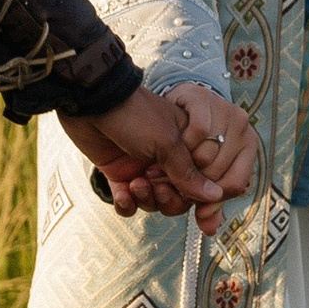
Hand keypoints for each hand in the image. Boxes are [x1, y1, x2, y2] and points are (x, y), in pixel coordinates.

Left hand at [57, 84, 260, 235]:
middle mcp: (165, 160)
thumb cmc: (134, 115)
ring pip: (153, 202)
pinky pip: (128, 203)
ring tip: (136, 184)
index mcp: (184, 147)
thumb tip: (216, 194)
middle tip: (159, 188)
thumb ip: (188, 172)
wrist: (92, 102)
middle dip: (169, 199)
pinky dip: (126, 204)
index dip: (197, 196)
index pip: (200, 181)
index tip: (194, 204)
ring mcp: (142, 168)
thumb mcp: (167, 142)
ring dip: (146, 199)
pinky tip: (122, 193)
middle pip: (178, 197)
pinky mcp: (119, 176)